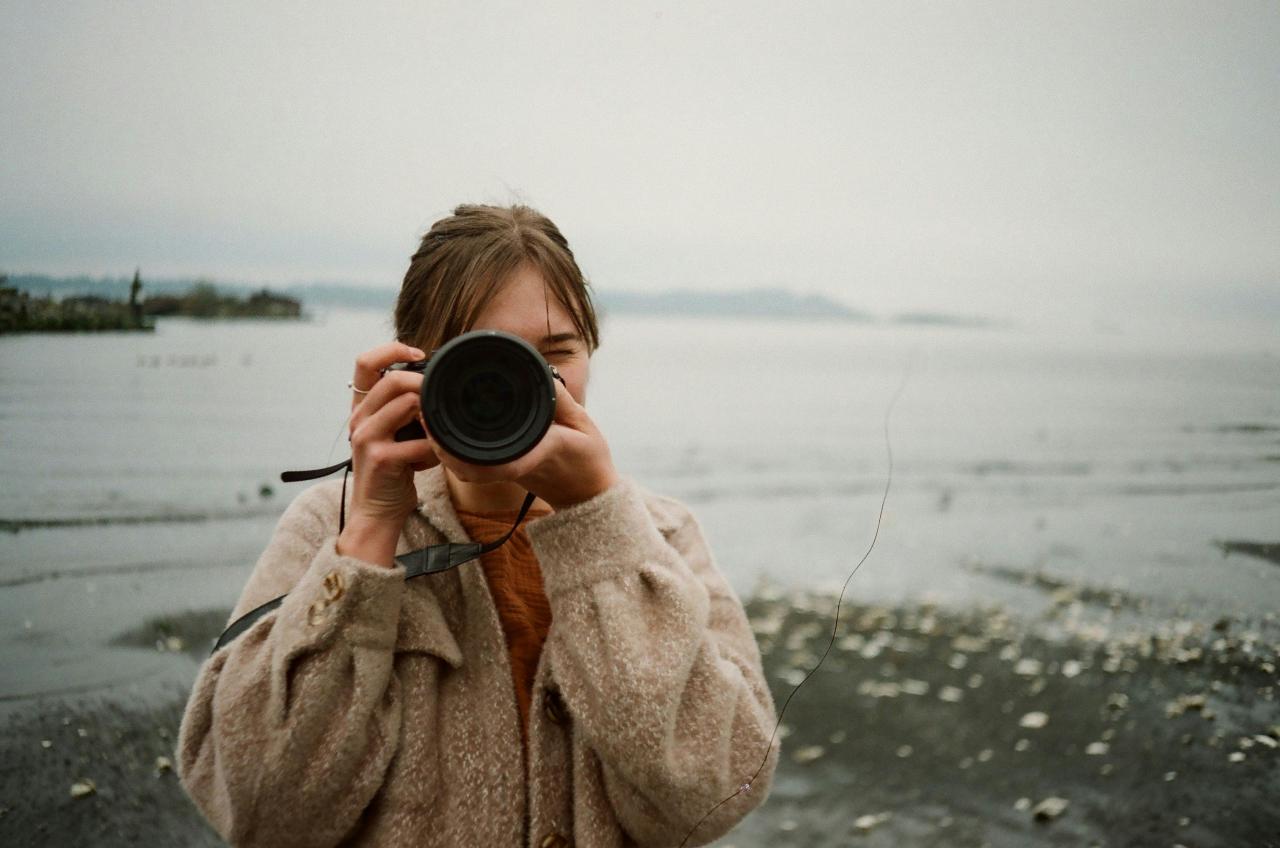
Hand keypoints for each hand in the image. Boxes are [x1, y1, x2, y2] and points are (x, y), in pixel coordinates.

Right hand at [339, 342, 438, 565]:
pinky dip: (436, 448)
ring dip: (434, 417)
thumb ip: (406, 408)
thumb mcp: (396, 433)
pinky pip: (420, 441)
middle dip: (425, 383)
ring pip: (408, 403)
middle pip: (393, 379)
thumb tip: (436, 383)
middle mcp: (358, 418)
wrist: (378, 511)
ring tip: (440, 432)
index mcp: (362, 408)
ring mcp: (366, 437)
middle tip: (444, 396)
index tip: (419, 353)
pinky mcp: (380, 457)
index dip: (392, 349)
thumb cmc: (395, 470)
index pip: (364, 362)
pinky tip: (437, 458)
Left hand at [429, 376, 619, 510]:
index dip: (464, 448)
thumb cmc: (589, 461)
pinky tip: (443, 438)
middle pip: (471, 467)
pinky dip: (454, 457)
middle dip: (443, 444)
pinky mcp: (505, 475)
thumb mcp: (583, 424)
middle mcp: (518, 466)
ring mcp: (509, 474)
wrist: (589, 495)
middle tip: (424, 414)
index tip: (442, 427)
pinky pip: (474, 471)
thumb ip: (560, 400)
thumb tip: (541, 375)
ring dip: (445, 451)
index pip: (499, 460)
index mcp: (539, 453)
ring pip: (468, 471)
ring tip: (428, 422)